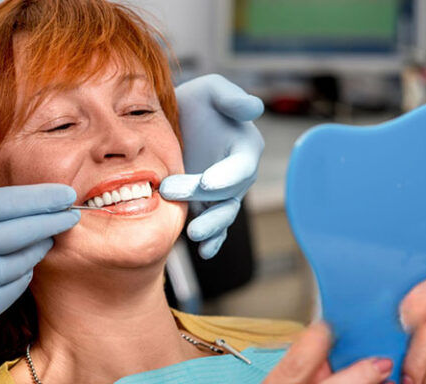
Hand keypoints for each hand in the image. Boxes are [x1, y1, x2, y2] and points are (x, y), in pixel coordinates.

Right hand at [0, 184, 78, 370]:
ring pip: (28, 258)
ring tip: (39, 240)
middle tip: (72, 214)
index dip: (47, 198)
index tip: (66, 195)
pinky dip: (19, 274)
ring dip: (37, 247)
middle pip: (32, 228)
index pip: (17, 201)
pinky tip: (13, 268)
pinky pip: (17, 285)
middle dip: (57, 220)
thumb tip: (15, 203)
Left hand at [159, 74, 263, 258]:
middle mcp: (238, 175)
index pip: (241, 166)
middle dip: (204, 198)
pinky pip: (215, 227)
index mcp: (245, 147)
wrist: (171, 122)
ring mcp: (222, 194)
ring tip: (194, 234)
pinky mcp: (206, 207)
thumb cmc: (196, 102)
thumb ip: (231, 98)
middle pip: (228, 194)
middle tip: (171, 191)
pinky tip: (204, 251)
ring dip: (211, 227)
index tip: (207, 182)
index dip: (227, 176)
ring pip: (223, 215)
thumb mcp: (211, 90)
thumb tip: (254, 108)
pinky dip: (213, 241)